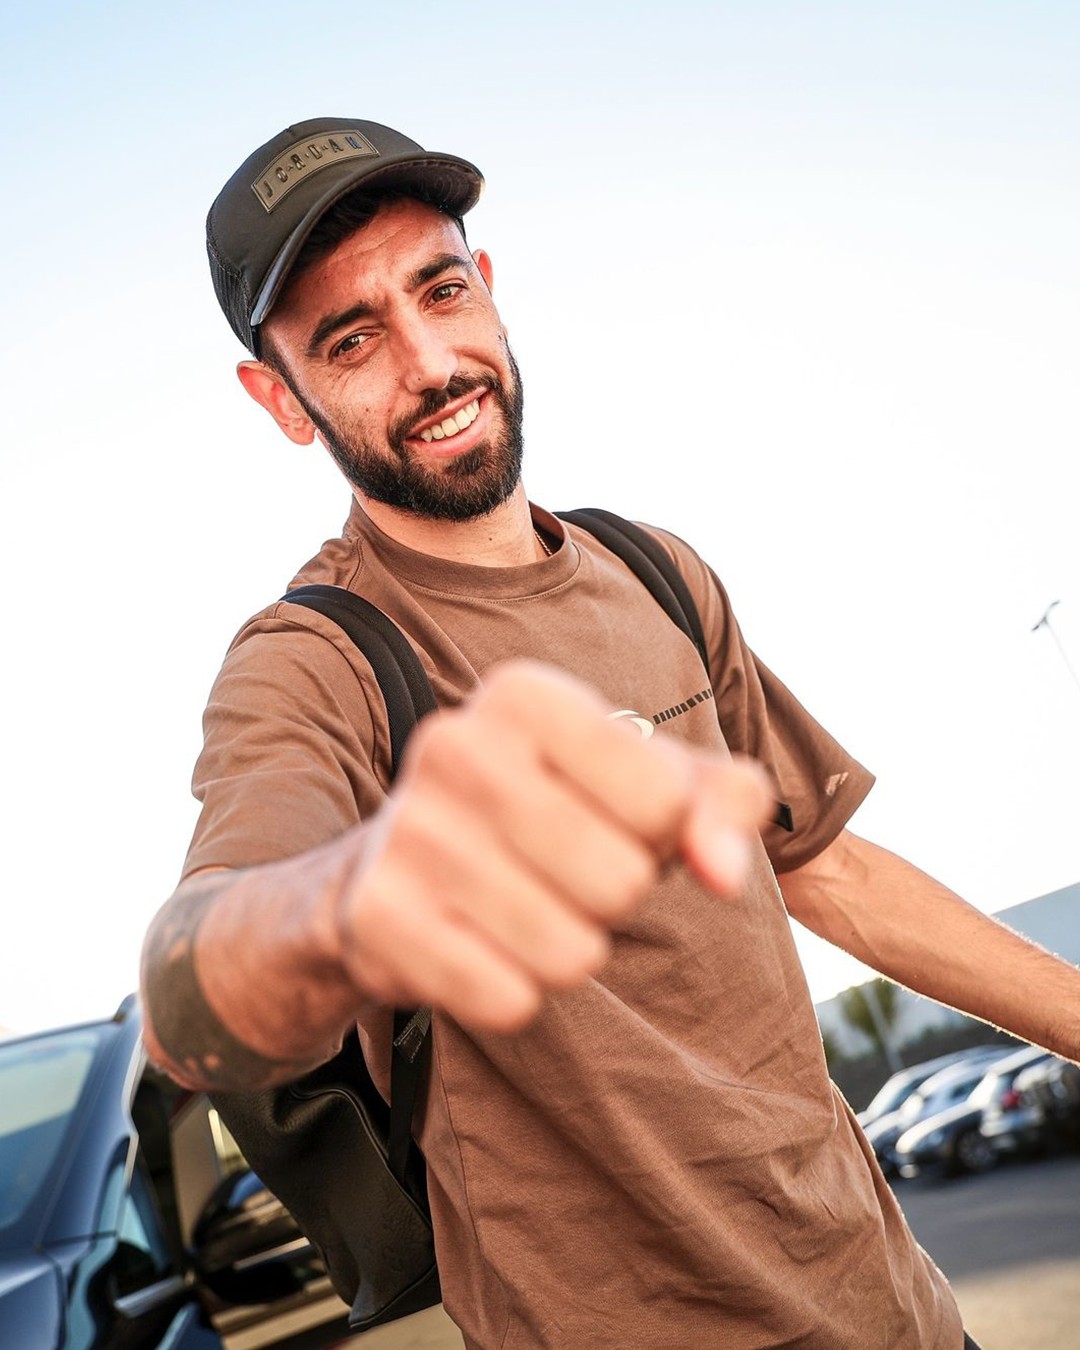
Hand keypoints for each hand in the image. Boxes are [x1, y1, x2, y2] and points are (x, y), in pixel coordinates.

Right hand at [335, 661, 771, 1031]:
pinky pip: (507, 1000)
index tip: (610, 817)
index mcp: (524, 693)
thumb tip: (725, 873)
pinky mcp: (377, 917)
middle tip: (565, 873)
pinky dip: (513, 992)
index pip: (664, 801)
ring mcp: (406, 832)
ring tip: (524, 907)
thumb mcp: (652, 782)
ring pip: (573, 954)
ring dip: (569, 951)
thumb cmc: (556, 808)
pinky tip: (479, 945)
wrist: (400, 861)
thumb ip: (725, 803)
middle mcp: (454, 745)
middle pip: (623, 882)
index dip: (659, 832)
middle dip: (615, 898)